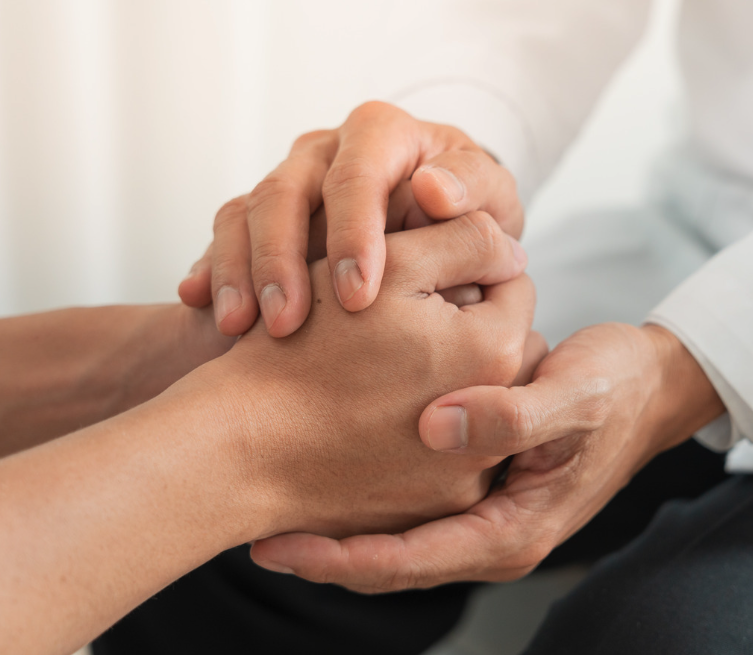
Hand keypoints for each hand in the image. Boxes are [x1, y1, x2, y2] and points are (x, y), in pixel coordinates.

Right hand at [177, 101, 523, 337]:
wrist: (443, 226)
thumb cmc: (472, 212)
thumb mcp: (490, 199)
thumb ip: (472, 191)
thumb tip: (434, 190)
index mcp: (381, 134)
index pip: (357, 173)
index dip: (352, 232)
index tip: (358, 295)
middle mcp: (326, 150)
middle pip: (284, 191)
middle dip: (280, 259)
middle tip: (287, 322)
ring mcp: (289, 181)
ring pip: (244, 212)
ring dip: (240, 271)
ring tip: (240, 327)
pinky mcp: (260, 216)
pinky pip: (222, 236)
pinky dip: (212, 272)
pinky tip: (207, 311)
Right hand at [193, 212, 535, 539]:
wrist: (240, 449)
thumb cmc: (305, 349)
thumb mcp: (389, 265)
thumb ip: (466, 239)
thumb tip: (512, 247)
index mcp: (497, 352)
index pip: (513, 284)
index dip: (466, 267)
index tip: (420, 276)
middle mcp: (498, 422)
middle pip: (499, 346)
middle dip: (463, 323)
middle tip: (400, 320)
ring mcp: (466, 474)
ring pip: (474, 399)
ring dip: (444, 376)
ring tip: (380, 367)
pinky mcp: (433, 507)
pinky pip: (445, 454)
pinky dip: (419, 431)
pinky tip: (371, 416)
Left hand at [248, 323, 724, 588]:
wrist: (649, 385)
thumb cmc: (616, 386)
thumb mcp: (574, 393)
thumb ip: (513, 412)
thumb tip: (438, 427)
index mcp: (512, 531)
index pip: (407, 563)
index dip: (338, 558)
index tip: (274, 543)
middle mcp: (491, 536)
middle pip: (388, 563)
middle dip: (320, 551)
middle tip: (248, 529)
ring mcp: (482, 515)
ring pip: (393, 536)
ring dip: (335, 525)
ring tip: (266, 504)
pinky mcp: (476, 488)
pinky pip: (408, 507)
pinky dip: (362, 495)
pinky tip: (321, 466)